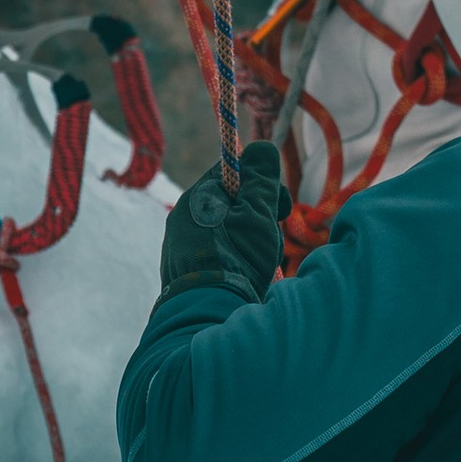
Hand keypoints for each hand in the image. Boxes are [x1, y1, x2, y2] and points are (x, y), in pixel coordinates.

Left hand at [158, 138, 287, 300]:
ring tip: (258, 264)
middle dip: (258, 218)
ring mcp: (180, 247)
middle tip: (270, 239)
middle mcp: (183, 218)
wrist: (206, 314)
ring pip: (227, 231)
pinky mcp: (184, 273)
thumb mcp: (256, 213)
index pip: (234, 173)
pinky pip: (217, 255)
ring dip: (250, 242)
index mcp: (197, 198)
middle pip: (232, 204)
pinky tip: (244, 278)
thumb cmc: (235, 259)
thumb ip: (261, 179)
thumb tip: (262, 148)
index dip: (262, 186)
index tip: (280, 207)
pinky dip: (236, 261)